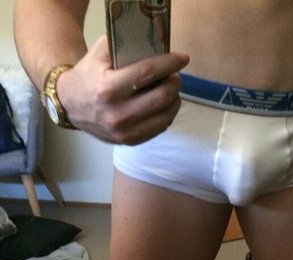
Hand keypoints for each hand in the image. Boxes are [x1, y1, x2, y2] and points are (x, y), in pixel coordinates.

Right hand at [57, 36, 189, 143]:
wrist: (70, 105)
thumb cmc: (89, 75)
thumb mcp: (99, 54)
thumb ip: (125, 45)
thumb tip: (157, 45)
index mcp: (108, 89)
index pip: (148, 74)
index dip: (169, 64)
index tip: (182, 58)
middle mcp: (117, 114)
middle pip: (162, 97)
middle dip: (174, 83)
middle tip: (174, 76)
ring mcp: (124, 131)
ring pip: (165, 115)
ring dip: (174, 100)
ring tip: (170, 90)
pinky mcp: (130, 141)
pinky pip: (160, 128)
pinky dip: (167, 114)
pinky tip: (164, 105)